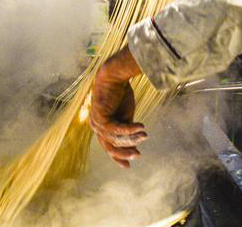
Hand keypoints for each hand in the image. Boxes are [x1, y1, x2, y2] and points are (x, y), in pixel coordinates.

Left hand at [90, 46, 146, 167]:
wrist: (114, 75)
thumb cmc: (120, 94)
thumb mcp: (126, 115)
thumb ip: (127, 129)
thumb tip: (135, 144)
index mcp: (102, 127)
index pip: (109, 147)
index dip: (119, 157)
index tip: (129, 166)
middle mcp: (96, 127)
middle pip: (110, 147)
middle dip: (125, 153)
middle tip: (139, 155)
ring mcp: (96, 123)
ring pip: (115, 139)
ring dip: (131, 139)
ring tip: (145, 135)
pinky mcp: (100, 117)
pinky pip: (117, 129)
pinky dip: (130, 130)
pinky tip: (141, 127)